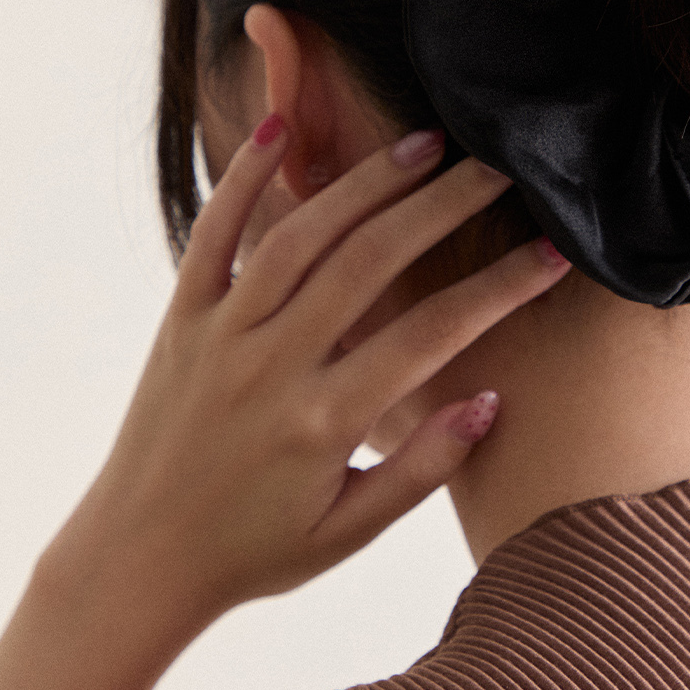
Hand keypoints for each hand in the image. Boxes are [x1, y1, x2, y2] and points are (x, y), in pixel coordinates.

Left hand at [52, 120, 569, 636]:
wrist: (137, 560)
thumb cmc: (254, 551)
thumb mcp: (349, 533)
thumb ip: (422, 469)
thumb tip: (490, 402)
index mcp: (324, 423)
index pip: (434, 335)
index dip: (502, 287)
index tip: (553, 251)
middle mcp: (272, 366)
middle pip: (371, 262)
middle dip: (443, 205)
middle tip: (498, 167)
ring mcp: (221, 335)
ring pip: (300, 234)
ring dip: (365, 181)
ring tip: (425, 143)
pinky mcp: (181, 320)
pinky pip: (212, 235)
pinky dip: (241, 178)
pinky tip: (278, 130)